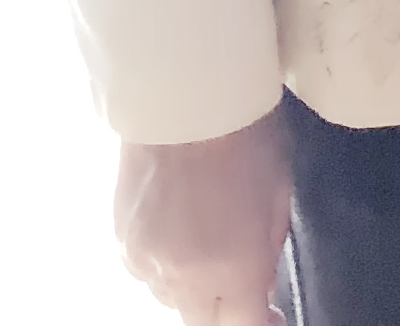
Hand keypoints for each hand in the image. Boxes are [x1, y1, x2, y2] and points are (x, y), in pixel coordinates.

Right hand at [116, 119, 290, 322]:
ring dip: (192, 283)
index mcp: (232, 268)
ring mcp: (144, 263)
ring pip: (170, 297)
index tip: (272, 314)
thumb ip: (267, 252)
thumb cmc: (247, 136)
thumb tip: (260, 286)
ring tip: (208, 237)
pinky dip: (164, 261)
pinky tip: (179, 225)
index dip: (261, 324)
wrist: (183, 95)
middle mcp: (182, 278)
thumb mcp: (279, 195)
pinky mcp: (120, 242)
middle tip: (240, 277)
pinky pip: (145, 271)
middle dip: (224, 307)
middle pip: (202, 321)